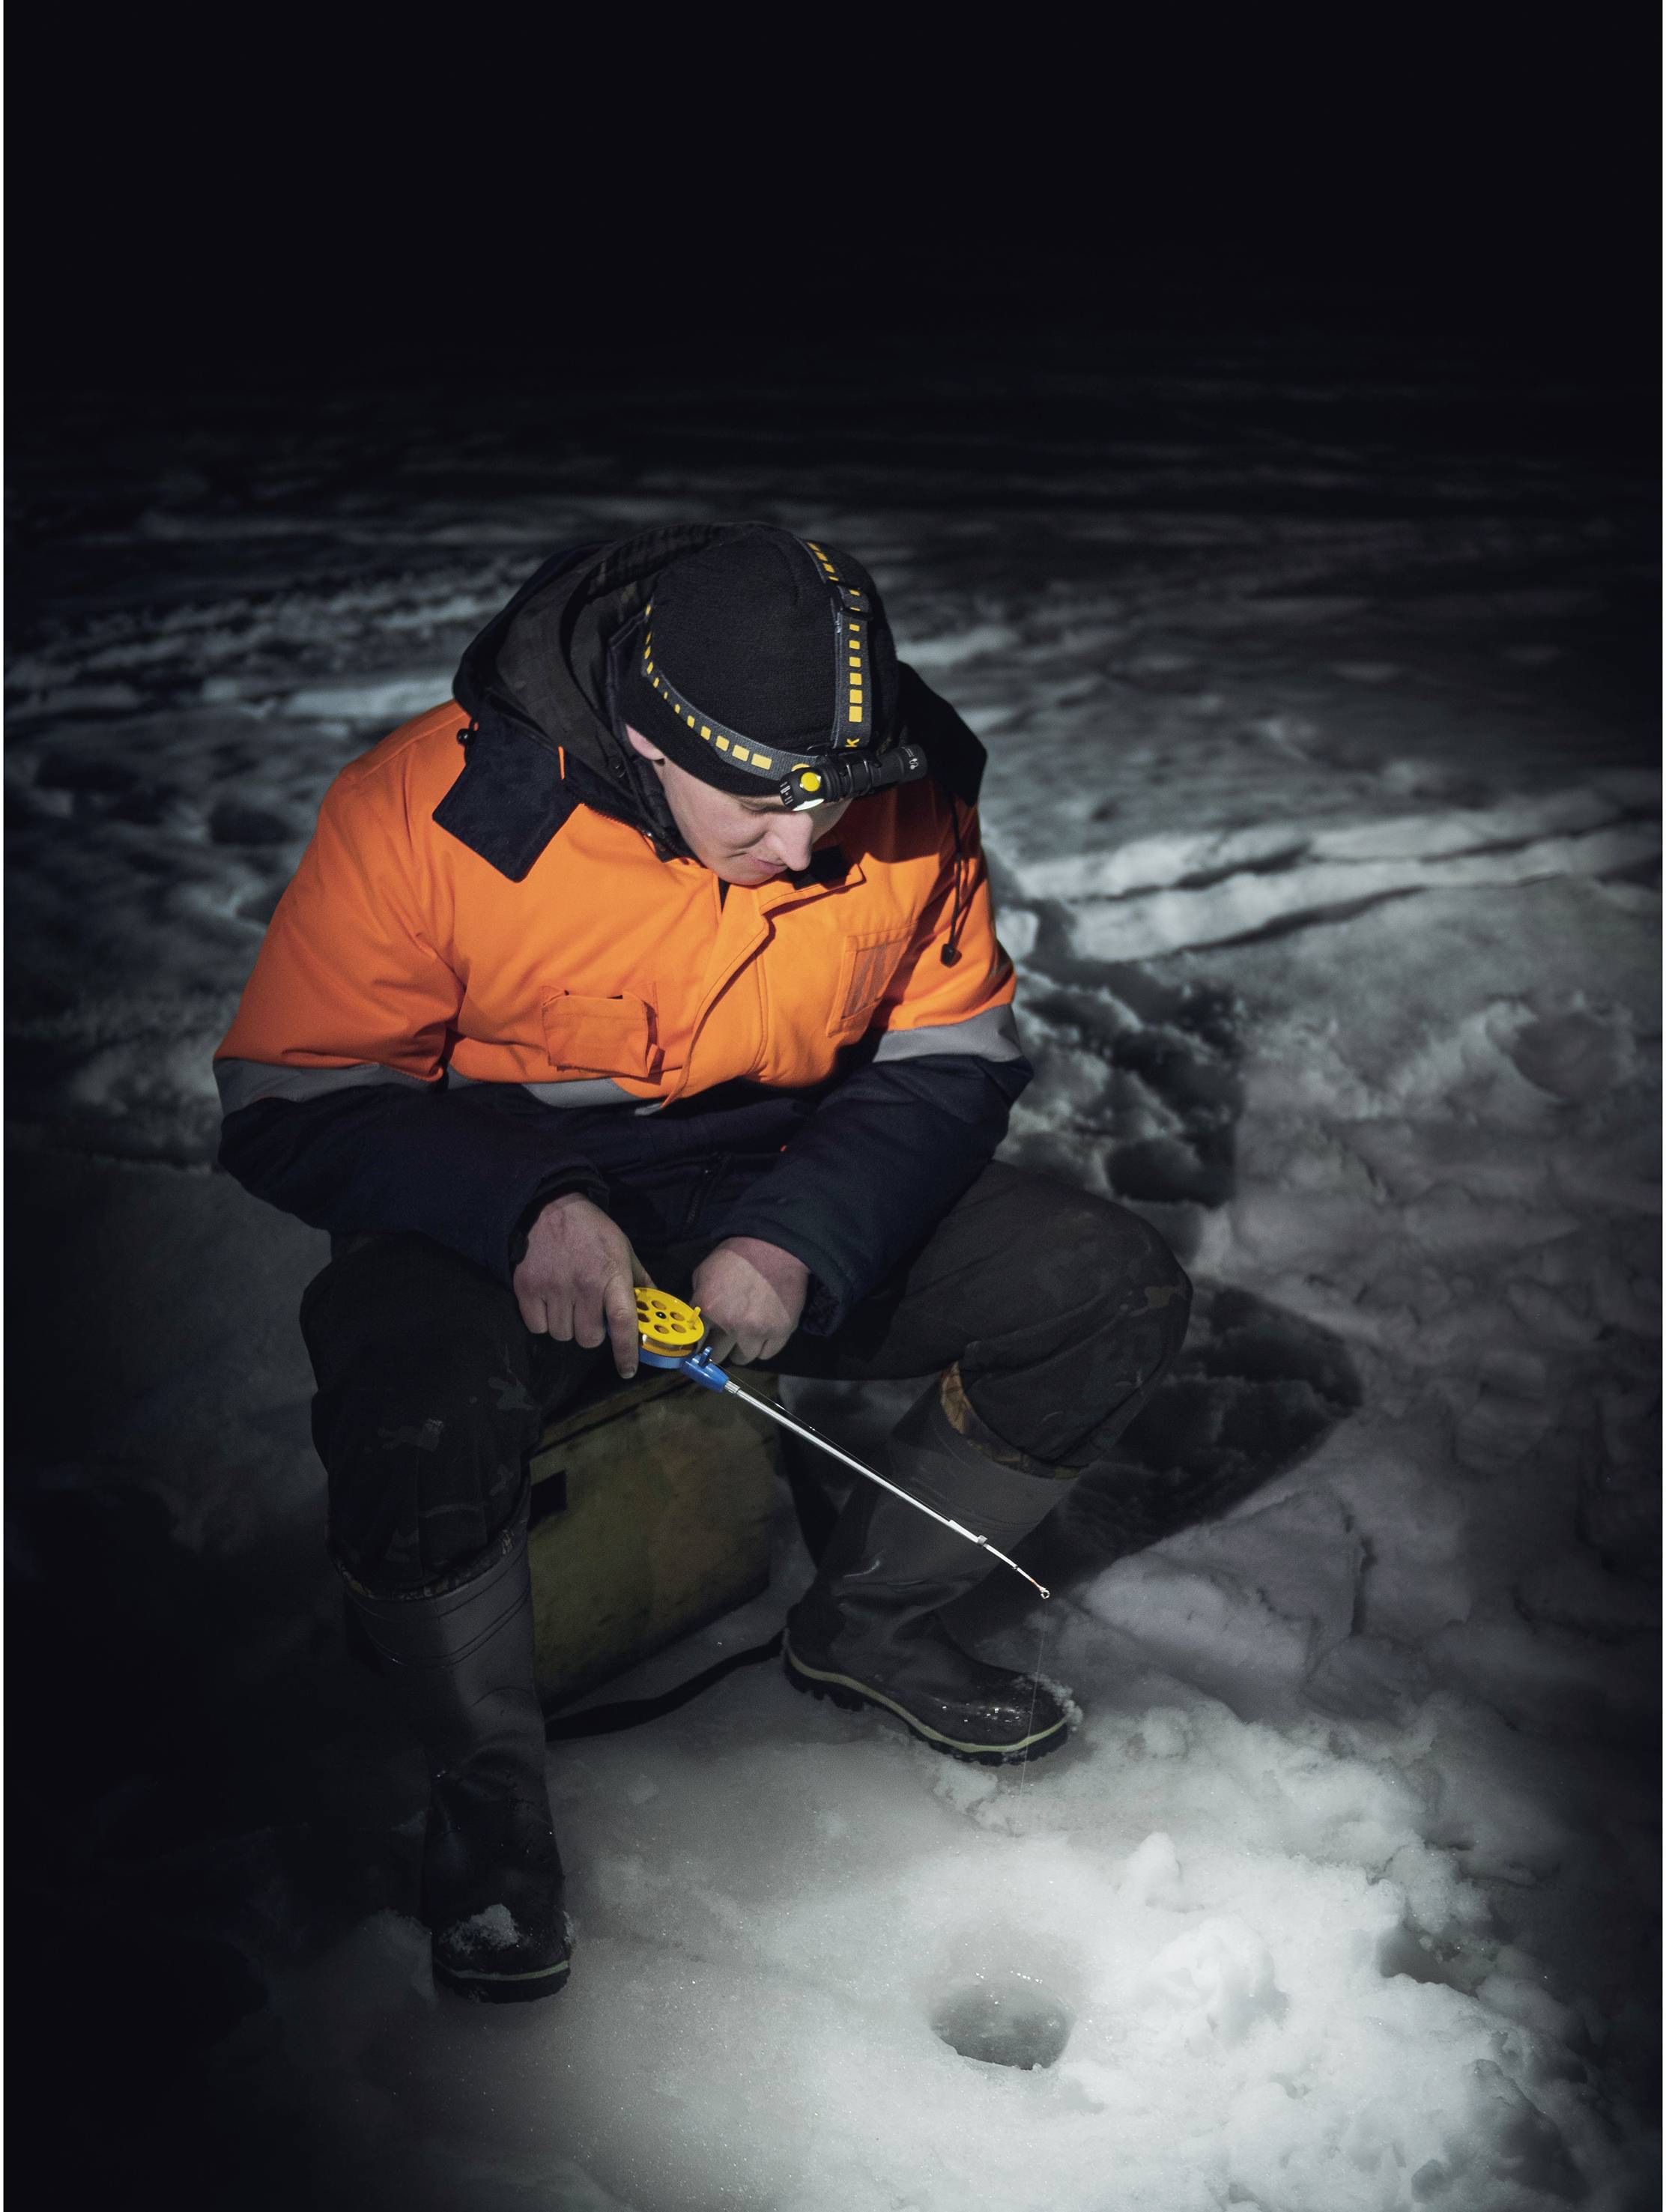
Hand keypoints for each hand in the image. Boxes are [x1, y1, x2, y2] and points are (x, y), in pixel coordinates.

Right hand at [513, 1193, 651, 1376]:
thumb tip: (655, 1305)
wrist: (548, 1208)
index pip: (622, 1322)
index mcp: (612, 1276)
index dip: (625, 1351)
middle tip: (589, 1316)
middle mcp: (584, 1286)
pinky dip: (543, 1321)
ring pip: (562, 1335)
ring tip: (567, 1306)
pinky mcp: (527, 1289)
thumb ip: (639, 1279)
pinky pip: (537, 1327)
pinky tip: (548, 1303)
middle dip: (592, 1334)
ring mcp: (553, 1288)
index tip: (627, 1370)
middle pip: (588, 1339)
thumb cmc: (591, 1230)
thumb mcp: (623, 1248)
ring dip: (567, 1327)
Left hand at [692, 1236, 809, 1365]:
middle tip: (724, 1338)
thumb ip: (698, 1300)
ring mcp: (757, 1331)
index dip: (697, 1344)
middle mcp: (731, 1325)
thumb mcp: (704, 1272)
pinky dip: (763, 1346)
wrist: (774, 1247)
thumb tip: (695, 1320)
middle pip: (717, 1355)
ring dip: (741, 1349)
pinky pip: (766, 1354)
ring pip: (742, 1358)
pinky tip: (762, 1333)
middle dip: (718, 1347)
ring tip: (745, 1335)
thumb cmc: (736, 1256)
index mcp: (708, 1309)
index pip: (695, 1343)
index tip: (701, 1345)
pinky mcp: (780, 1331)